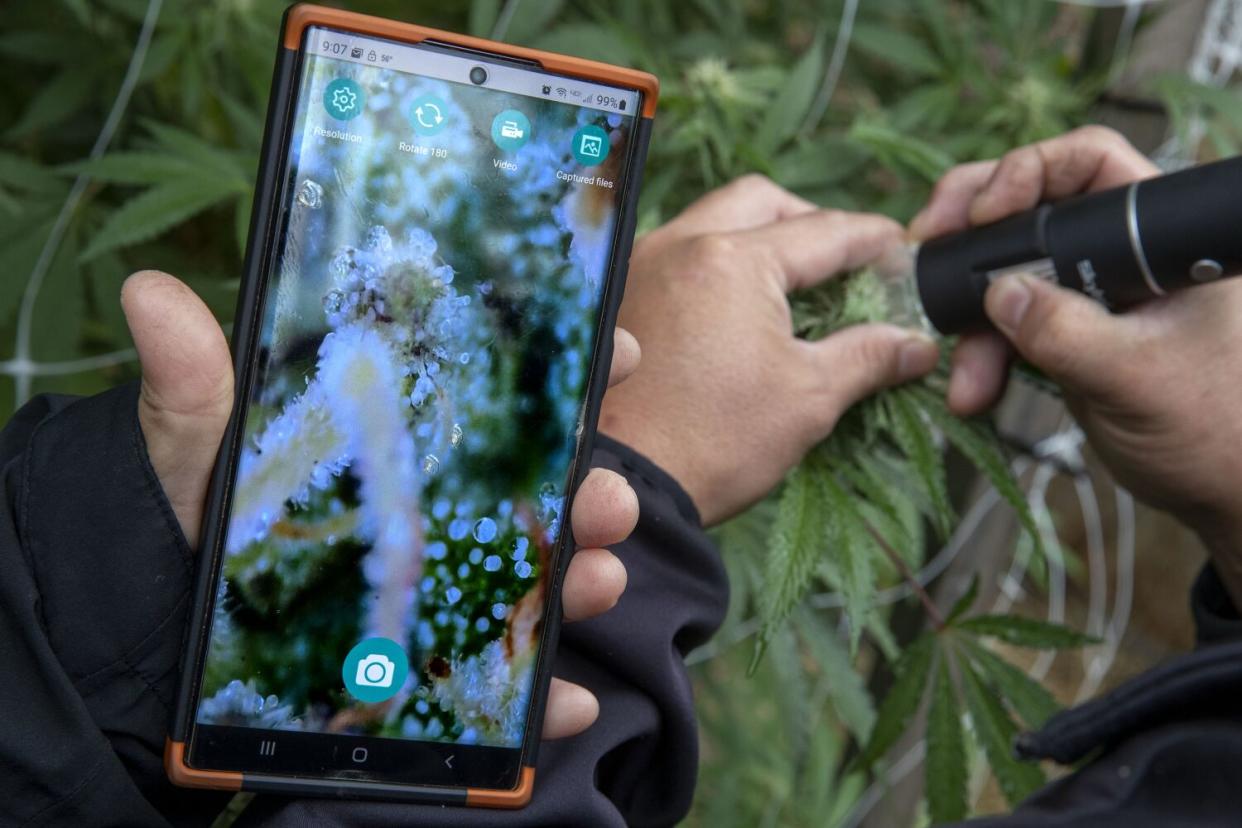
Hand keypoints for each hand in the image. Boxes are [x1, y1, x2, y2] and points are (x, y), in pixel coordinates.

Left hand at [121, 270, 639, 739]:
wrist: (158, 631)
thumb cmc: (191, 526)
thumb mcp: (198, 451)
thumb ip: (194, 383)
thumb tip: (149, 292)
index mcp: (411, 445)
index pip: (507, 399)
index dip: (571, 368)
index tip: (615, 348)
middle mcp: (447, 511)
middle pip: (547, 493)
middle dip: (597, 490)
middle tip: (606, 497)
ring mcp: (448, 587)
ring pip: (544, 579)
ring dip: (586, 580)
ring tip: (596, 580)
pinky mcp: (438, 659)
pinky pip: (508, 676)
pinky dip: (546, 693)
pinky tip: (563, 699)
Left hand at [599, 175, 940, 525]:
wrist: (622, 486)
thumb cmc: (715, 442)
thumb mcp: (809, 397)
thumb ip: (868, 357)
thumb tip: (916, 344)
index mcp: (731, 260)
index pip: (822, 232)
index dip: (871, 240)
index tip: (901, 250)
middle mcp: (678, 245)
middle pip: (759, 203)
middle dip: (809, 220)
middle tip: (843, 259)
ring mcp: (640, 267)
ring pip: (711, 220)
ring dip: (758, 236)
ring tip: (794, 280)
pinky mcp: (620, 298)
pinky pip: (678, 254)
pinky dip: (717, 263)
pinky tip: (738, 305)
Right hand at [913, 126, 1241, 605]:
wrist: (1219, 493)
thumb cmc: (1214, 428)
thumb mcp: (1138, 376)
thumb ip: (1068, 333)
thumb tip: (999, 294)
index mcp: (1160, 236)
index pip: (1091, 162)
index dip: (1028, 172)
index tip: (982, 215)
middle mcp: (1120, 252)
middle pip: (1033, 207)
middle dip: (973, 230)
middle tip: (925, 241)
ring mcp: (1088, 293)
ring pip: (1008, 274)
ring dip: (969, 317)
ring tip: (955, 371)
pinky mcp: (1064, 335)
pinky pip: (1005, 327)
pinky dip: (981, 356)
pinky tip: (969, 392)